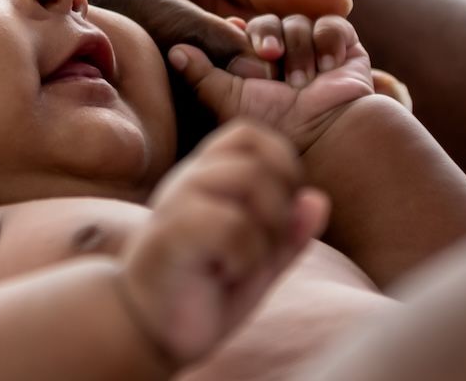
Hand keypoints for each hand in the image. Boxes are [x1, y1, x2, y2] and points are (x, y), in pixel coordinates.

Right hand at [118, 121, 329, 365]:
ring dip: (265, 230)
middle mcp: (189, 182)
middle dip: (280, 208)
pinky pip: (230, 224)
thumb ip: (288, 233)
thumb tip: (316, 199)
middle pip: (259, 161)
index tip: (280, 212)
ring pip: (250, 181)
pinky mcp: (170, 236)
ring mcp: (176, 205)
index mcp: (207, 178)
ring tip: (245, 263)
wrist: (149, 331)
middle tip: (262, 248)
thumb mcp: (258, 261)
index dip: (280, 163)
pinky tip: (227, 275)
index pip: (249, 134)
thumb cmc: (205, 291)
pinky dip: (245, 256)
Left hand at [169, 14, 376, 149]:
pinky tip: (328, 67)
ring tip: (302, 82)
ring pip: (299, 21)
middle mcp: (285, 56)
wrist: (326, 137)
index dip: (240, 32)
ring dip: (299, 49)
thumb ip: (201, 74)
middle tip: (270, 57)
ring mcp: (315, 52)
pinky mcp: (346, 50)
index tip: (236, 36)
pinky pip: (334, 24)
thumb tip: (174, 51)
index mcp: (255, 65)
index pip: (241, 30)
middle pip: (268, 20)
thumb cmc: (275, 125)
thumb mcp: (228, 100)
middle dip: (268, 36)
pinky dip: (329, 41)